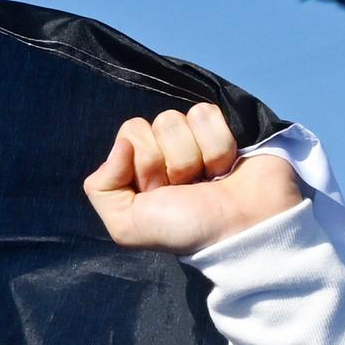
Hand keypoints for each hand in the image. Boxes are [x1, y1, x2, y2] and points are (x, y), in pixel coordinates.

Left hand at [83, 102, 303, 255]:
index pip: (131, 133)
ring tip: (208, 181)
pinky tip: (225, 169)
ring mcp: (195, 138)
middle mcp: (165, 151)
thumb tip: (121, 143)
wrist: (242, 228)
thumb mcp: (127, 226)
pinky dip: (218, 147)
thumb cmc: (187, 229)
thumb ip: (102, 187)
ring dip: (197, 157)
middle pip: (156, 124)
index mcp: (138, 168)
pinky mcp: (225, 128)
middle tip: (187, 187)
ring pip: (182, 119)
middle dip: (172, 161)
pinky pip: (208, 115)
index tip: (161, 191)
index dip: (146, 163)